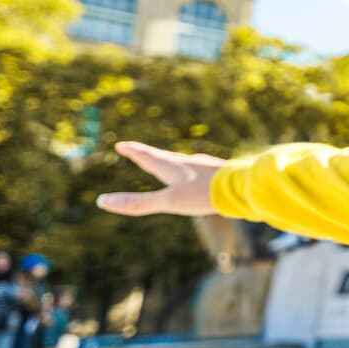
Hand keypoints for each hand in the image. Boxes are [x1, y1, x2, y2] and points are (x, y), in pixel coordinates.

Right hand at [96, 141, 223, 217]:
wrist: (246, 187)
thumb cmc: (205, 194)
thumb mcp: (168, 201)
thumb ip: (138, 203)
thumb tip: (102, 201)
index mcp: (173, 167)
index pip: (148, 156)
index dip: (134, 151)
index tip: (122, 144)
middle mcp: (189, 163)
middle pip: (165, 158)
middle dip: (150, 155)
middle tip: (140, 151)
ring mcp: (207, 168)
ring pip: (185, 164)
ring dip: (173, 164)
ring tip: (170, 164)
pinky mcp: (222, 175)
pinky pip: (203, 172)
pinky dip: (194, 173)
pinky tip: (203, 177)